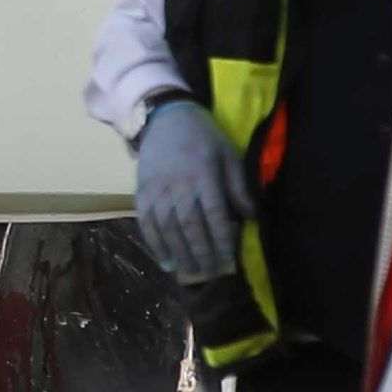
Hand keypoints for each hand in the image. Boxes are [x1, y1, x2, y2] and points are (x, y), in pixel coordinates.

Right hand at [131, 100, 255, 286]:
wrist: (166, 118)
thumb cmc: (204, 137)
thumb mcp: (229, 155)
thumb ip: (238, 186)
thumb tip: (250, 217)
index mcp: (204, 175)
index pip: (214, 215)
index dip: (221, 240)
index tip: (228, 261)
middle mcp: (178, 184)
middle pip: (189, 226)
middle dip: (201, 253)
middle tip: (210, 273)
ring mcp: (157, 189)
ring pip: (167, 228)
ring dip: (179, 253)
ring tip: (190, 271)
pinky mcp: (141, 191)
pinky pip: (146, 222)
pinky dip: (154, 243)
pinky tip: (165, 260)